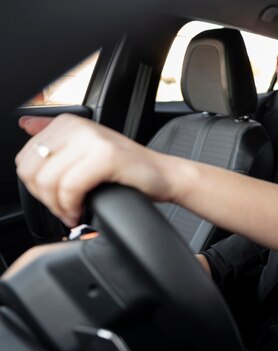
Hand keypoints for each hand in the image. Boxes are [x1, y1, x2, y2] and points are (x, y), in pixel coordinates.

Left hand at [16, 114, 175, 226]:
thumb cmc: (128, 170)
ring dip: (59, 207)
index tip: (56, 199)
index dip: (36, 188)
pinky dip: (72, 207)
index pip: (25, 160)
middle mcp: (78, 126)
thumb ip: (56, 137)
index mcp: (68, 123)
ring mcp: (93, 139)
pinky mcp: (106, 156)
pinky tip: (81, 212)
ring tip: (74, 213)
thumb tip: (25, 125)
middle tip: (65, 209)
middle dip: (45, 199)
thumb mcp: (87, 150)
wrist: (164, 176)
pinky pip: (70, 187)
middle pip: (32, 171)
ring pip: (49, 181)